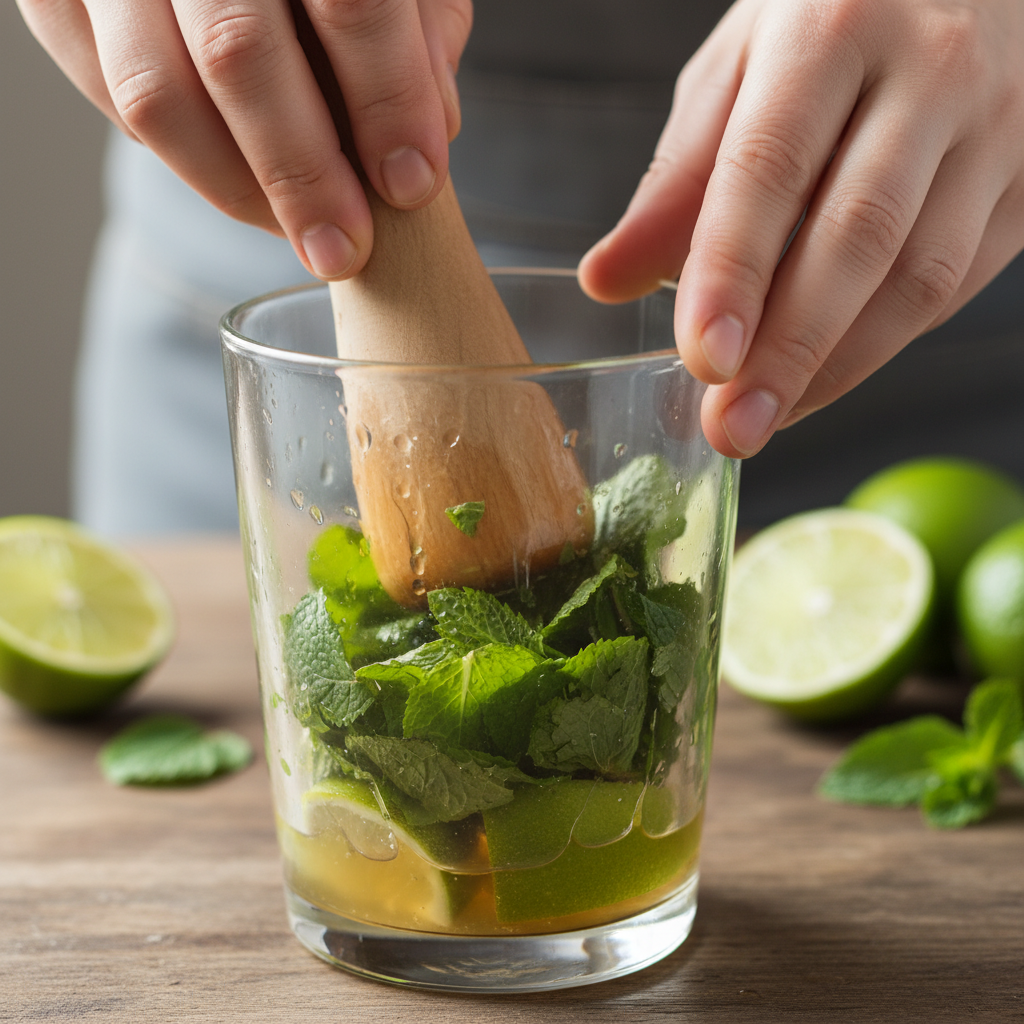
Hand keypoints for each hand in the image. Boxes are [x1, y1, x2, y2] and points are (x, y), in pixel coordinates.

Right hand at [17, 0, 471, 279]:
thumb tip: (428, 129)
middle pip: (238, 54)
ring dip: (237, 189)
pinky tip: (242, 180)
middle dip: (302, 173)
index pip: (350, 2)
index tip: (412, 185)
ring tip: (297, 231)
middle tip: (345, 248)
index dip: (388, 101)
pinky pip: (113, 101)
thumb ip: (419, 33)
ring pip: (156, 95)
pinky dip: (185, 160)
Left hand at [579, 0, 1023, 458]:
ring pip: (920, 275)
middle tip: (730, 428)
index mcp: (833, 26)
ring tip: (765, 420)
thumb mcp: (738, 70)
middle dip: (787, 349)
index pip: (773, 168)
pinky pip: (956, 283)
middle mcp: (931, 70)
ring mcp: (999, 125)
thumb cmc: (834, 19)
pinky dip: (883, 344)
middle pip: (856, 236)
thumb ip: (677, 181)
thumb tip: (607, 281)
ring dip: (836, 366)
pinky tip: (821, 377)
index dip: (734, 272)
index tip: (702, 359)